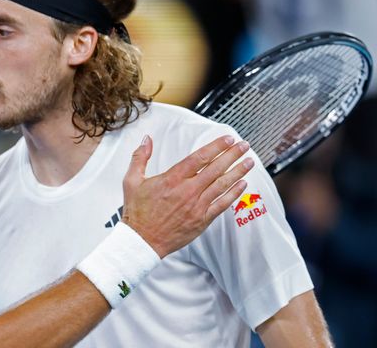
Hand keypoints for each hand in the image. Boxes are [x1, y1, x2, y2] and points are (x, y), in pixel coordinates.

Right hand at [122, 135, 253, 257]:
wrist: (142, 240)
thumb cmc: (137, 212)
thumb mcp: (131, 181)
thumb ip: (140, 157)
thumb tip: (147, 140)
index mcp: (172, 179)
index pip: (199, 157)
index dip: (216, 147)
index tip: (227, 140)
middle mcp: (187, 191)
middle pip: (215, 168)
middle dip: (232, 155)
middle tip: (243, 146)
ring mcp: (196, 206)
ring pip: (222, 185)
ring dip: (238, 172)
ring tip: (249, 162)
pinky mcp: (202, 220)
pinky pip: (222, 204)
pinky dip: (234, 194)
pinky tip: (242, 185)